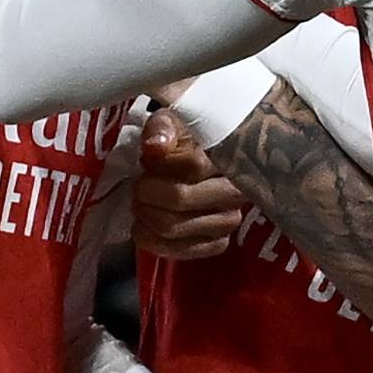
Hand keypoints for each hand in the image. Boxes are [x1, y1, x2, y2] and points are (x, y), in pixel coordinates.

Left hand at [133, 110, 246, 259]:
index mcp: (229, 155)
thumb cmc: (186, 140)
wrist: (205, 162)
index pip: (192, 164)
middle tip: (137, 188)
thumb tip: (155, 147)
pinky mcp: (220, 243)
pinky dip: (155, 242)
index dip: (160, 165)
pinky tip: (145, 229)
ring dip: (146, 218)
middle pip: (179, 198)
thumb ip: (163, 128)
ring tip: (140, 206)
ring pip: (175, 227)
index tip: (148, 161)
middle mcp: (236, 191)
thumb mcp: (173, 122)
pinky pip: (183, 251)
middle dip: (146, 193)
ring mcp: (229, 220)